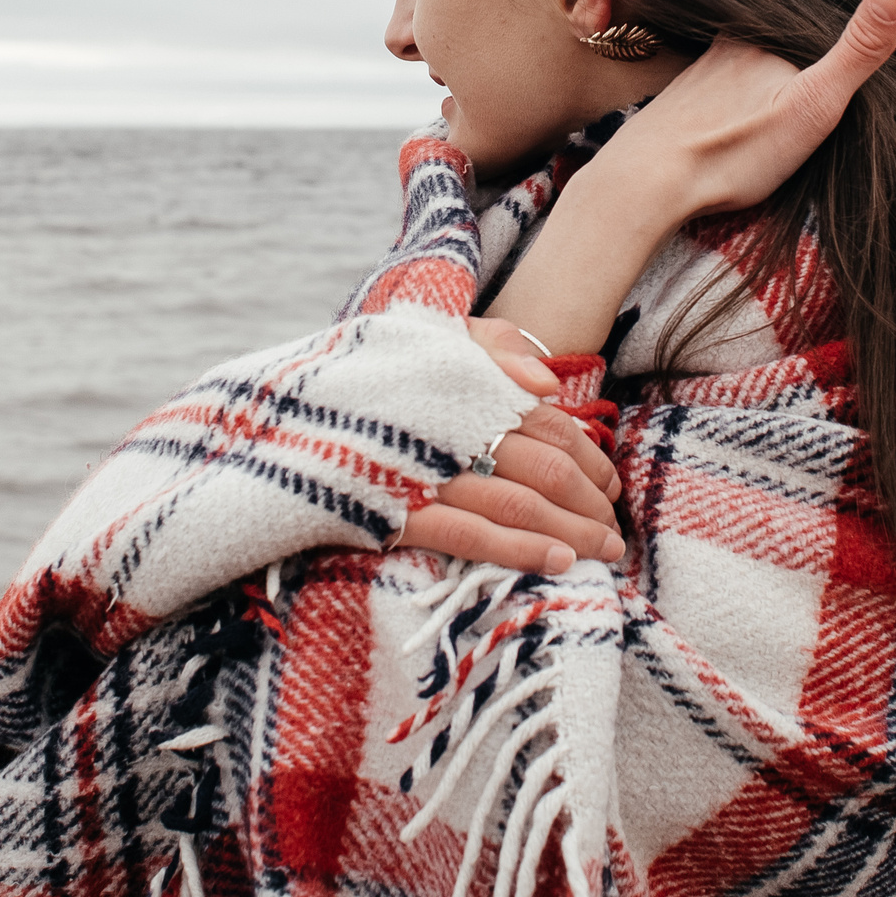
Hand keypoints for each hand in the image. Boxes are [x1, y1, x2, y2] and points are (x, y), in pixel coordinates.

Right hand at [391, 320, 625, 574]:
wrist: (279, 413)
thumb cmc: (369, 373)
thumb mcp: (429, 335)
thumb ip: (493, 345)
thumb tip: (550, 383)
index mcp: (469, 383)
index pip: (552, 428)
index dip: (592, 461)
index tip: (612, 488)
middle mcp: (455, 426)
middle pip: (547, 470)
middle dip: (591, 503)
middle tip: (616, 530)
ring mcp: (425, 472)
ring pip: (519, 505)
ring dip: (571, 532)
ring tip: (603, 552)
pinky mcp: (394, 511)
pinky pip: (469, 536)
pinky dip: (519, 550)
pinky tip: (558, 561)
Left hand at [599, 0, 895, 222]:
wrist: (646, 183)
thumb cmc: (729, 149)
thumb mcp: (811, 102)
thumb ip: (856, 50)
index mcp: (764, 35)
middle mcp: (730, 43)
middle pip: (775, 9)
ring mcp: (704, 71)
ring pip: (745, 37)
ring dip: (769, 23)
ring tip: (793, 3)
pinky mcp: (685, 100)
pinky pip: (721, 69)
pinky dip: (740, 61)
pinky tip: (740, 71)